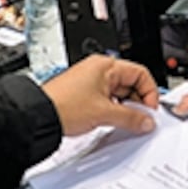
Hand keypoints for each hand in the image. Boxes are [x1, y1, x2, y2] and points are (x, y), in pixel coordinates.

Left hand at [43, 54, 158, 136]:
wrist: (38, 116)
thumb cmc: (63, 105)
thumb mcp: (104, 112)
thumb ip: (131, 117)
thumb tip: (146, 120)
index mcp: (105, 66)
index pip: (140, 73)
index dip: (149, 92)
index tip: (149, 110)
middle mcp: (98, 70)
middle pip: (131, 83)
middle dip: (137, 102)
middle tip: (140, 120)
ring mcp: (91, 82)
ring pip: (119, 93)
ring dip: (125, 108)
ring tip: (125, 123)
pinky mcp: (84, 94)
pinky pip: (107, 100)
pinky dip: (113, 110)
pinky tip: (112, 122)